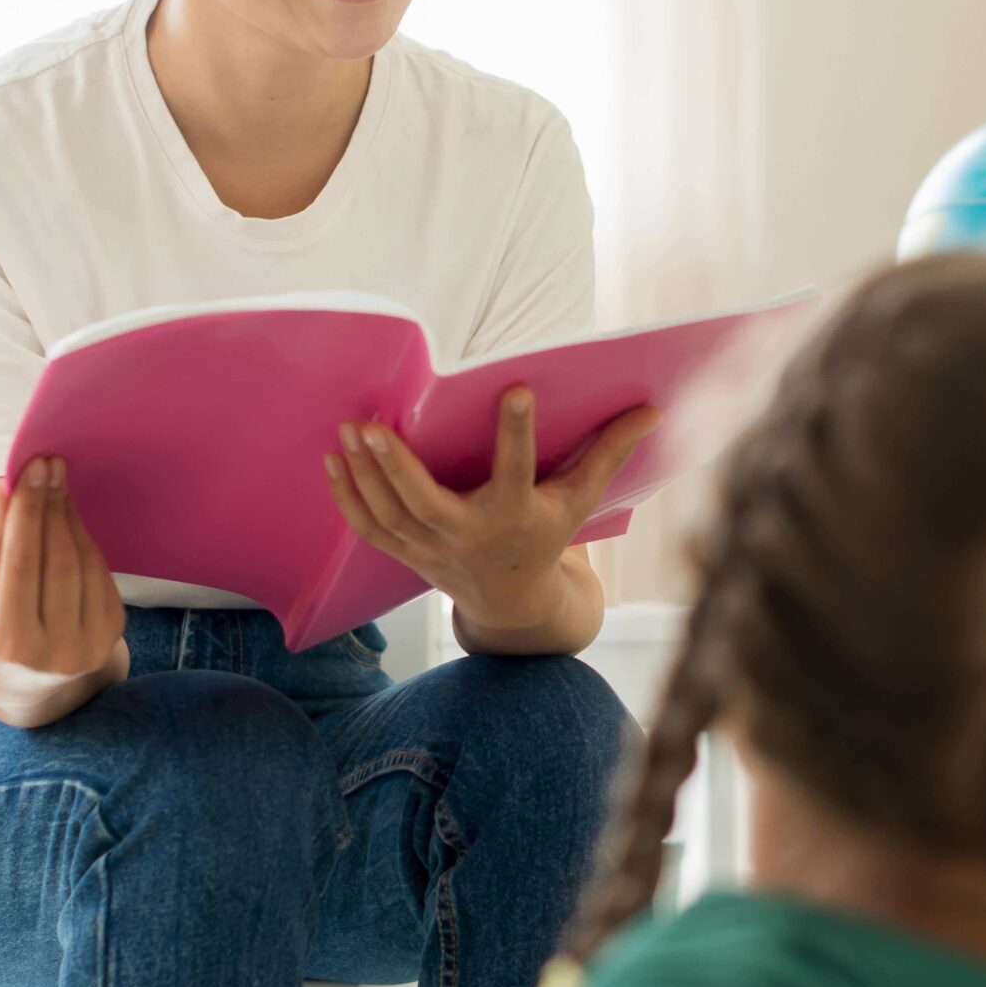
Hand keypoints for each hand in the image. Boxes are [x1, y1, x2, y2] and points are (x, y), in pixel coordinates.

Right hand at [0, 458, 126, 722]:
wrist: (33, 679)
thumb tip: (2, 489)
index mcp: (9, 641)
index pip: (19, 564)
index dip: (26, 513)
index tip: (28, 470)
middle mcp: (53, 649)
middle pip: (55, 560)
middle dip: (50, 506)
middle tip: (47, 465)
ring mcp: (88, 643)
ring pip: (81, 563)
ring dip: (69, 516)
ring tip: (56, 483)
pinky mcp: (112, 632)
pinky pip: (100, 573)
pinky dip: (85, 538)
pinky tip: (71, 515)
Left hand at [323, 390, 660, 632]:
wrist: (510, 599)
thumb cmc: (546, 533)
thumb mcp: (580, 499)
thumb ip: (609, 452)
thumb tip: (652, 408)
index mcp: (516, 515)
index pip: (517, 470)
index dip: (517, 432)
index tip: (514, 387)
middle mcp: (470, 535)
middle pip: (426, 504)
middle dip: (396, 467)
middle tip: (372, 424)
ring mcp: (431, 549)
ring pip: (389, 515)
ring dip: (364, 474)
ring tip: (349, 427)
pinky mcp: (405, 554)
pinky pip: (369, 529)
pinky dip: (347, 498)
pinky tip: (333, 458)